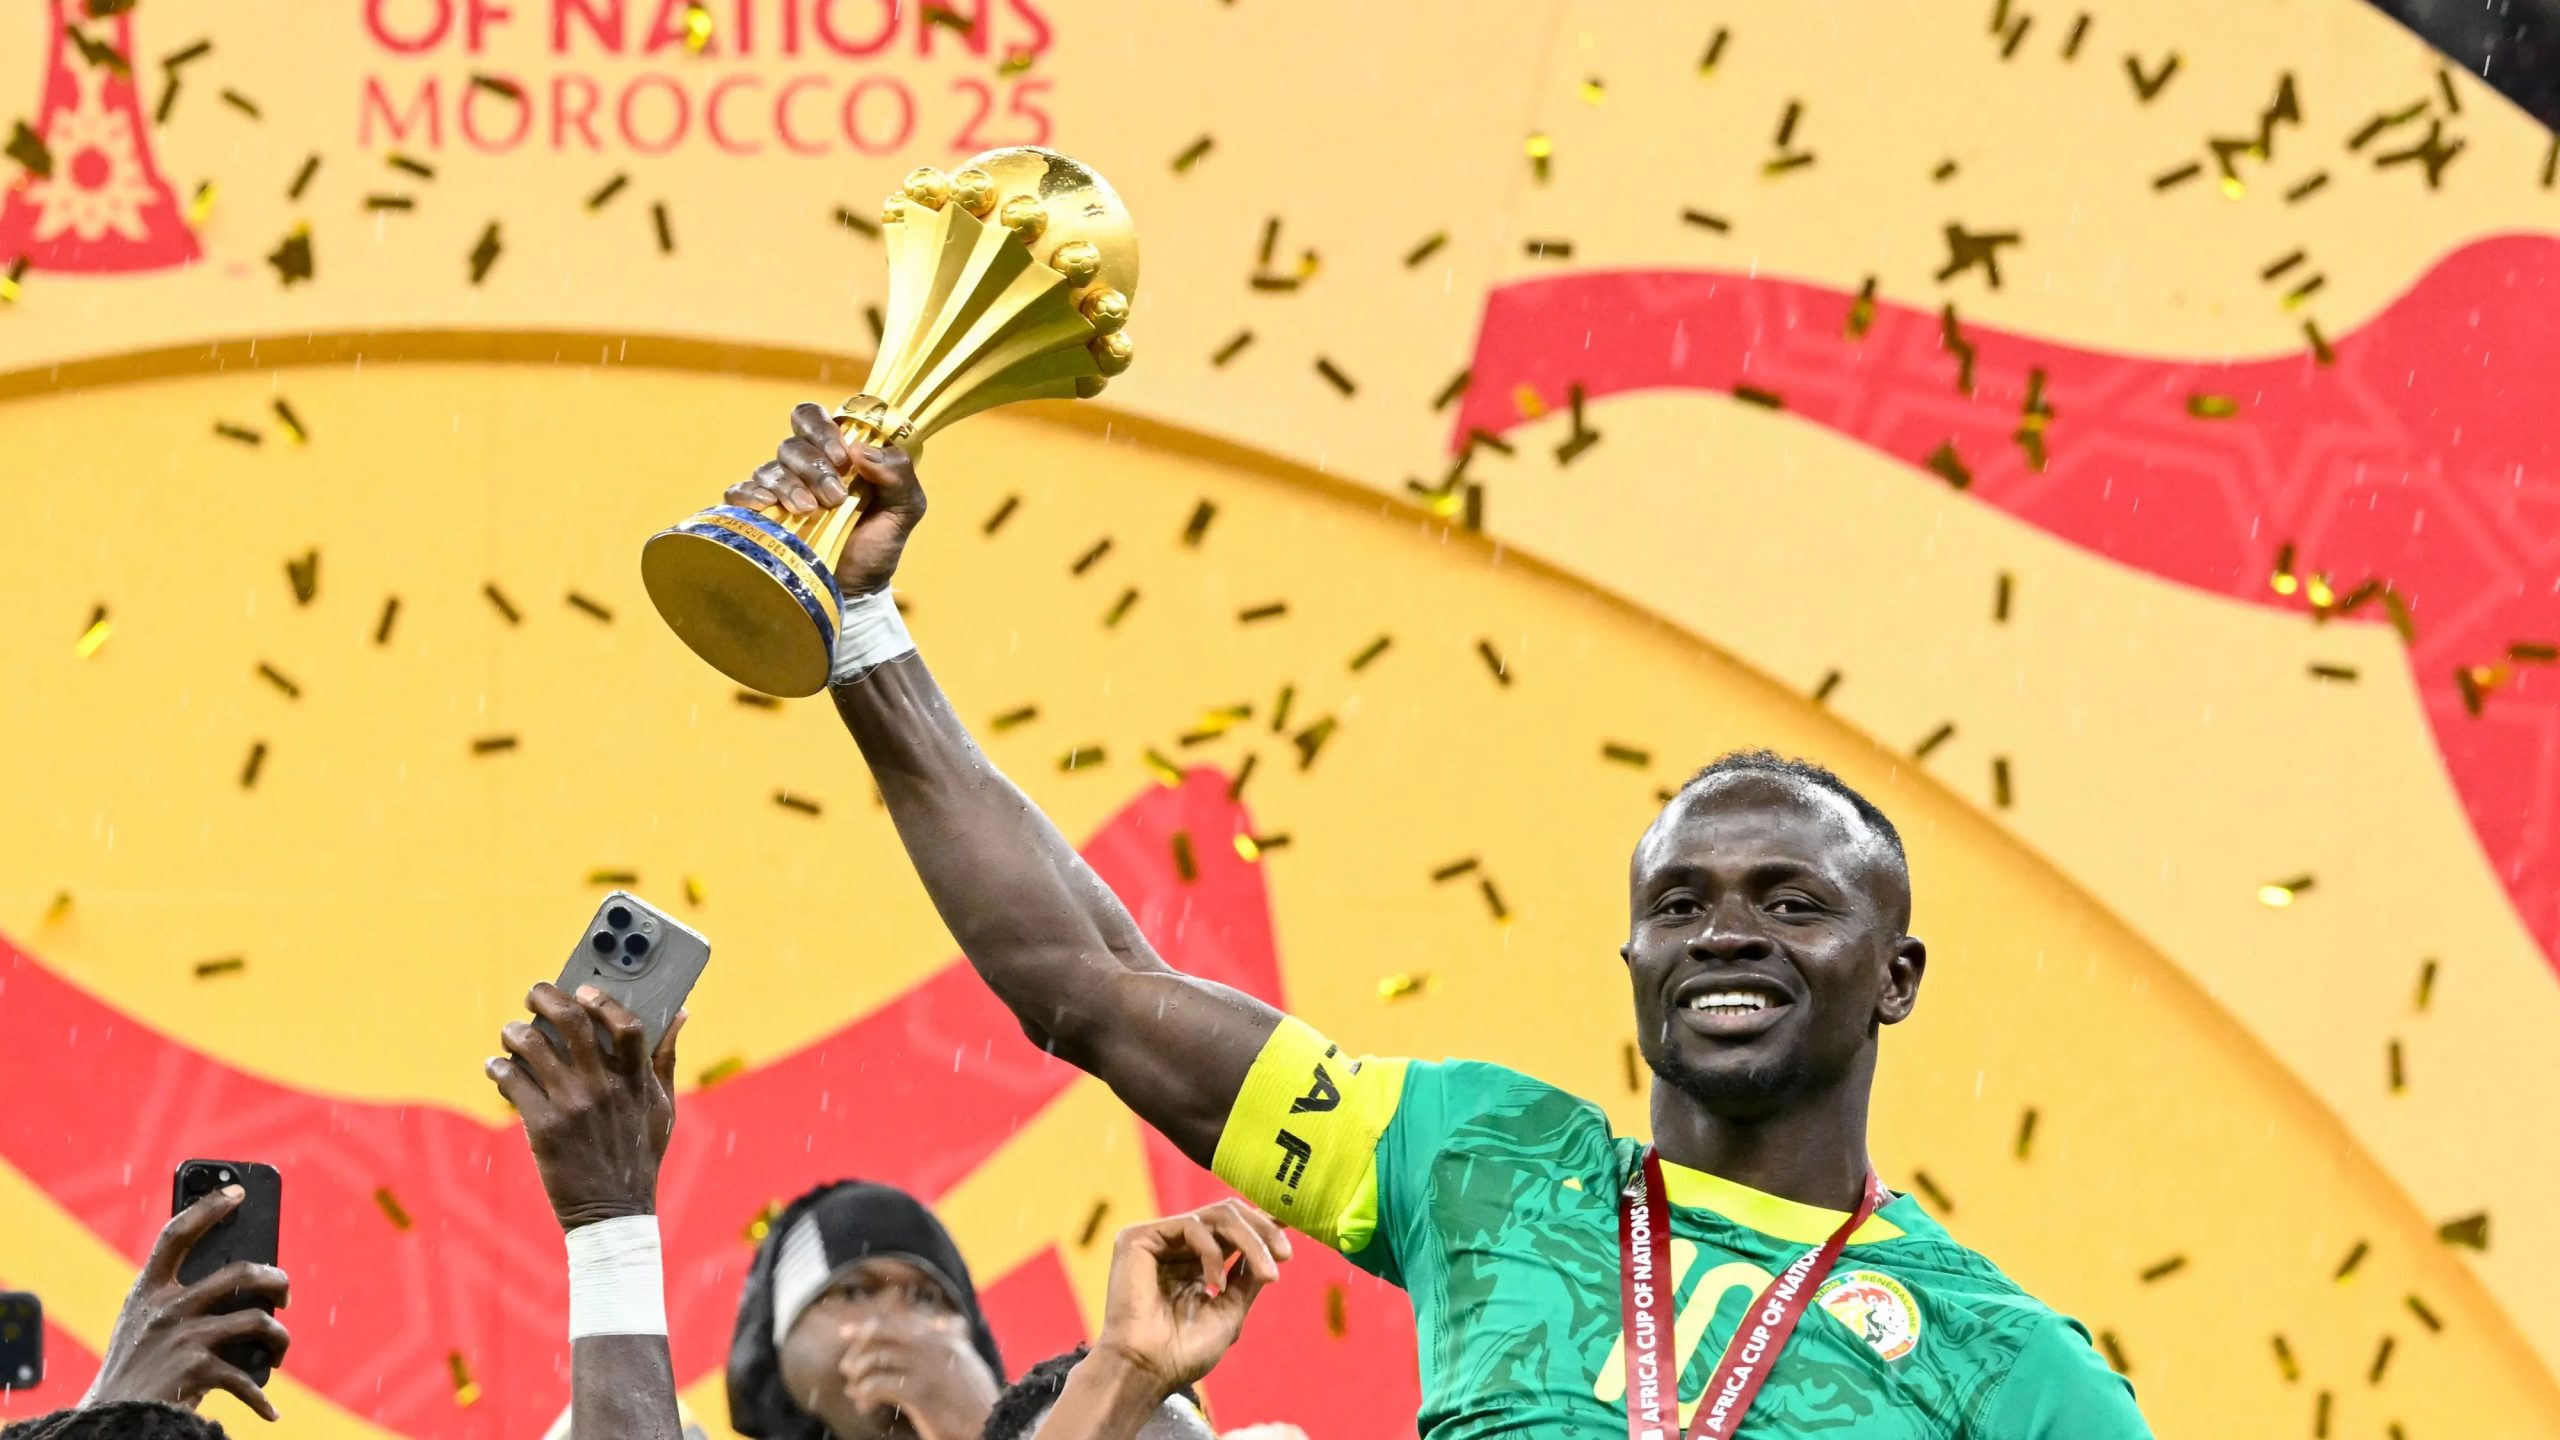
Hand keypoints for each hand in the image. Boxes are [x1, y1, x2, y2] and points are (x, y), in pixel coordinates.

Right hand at [86, 1187, 291, 1421]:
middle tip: (285, 1292)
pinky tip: (270, 1409)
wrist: (111, 1420)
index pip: (176, 1235)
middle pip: (240, 1273)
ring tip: (278, 1351)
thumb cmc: (134, 1370)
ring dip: (279, 1338)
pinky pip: (245, 1378)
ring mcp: (183, 1338)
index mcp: (147, 1292)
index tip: (237, 1191)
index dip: (207, 1207)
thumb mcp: (142, 1325)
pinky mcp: (197, 1370)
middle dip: (275, 1279)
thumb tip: (242, 1282)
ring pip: (257, 1320)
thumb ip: (176, 1300)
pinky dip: (260, 1399)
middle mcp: (166, 1309)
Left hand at [487, 984, 683, 1230]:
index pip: (626, 1024)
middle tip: (535, 993)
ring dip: (515, 1032)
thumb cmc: (639, 1154)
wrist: (612, 1211)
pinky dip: (499, 1068)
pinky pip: (512, 1082)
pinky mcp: (543, 1127)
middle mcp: (605, 1087)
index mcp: (637, 1080)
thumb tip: (681, 1012)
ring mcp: (572, 1106)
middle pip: (572, 1022)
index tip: (584, 989)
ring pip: (533, 1047)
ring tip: (511, 1033)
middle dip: (547, 998)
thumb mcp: (663, 1107)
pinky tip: (497, 1067)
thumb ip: (667, 1058)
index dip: (603, 1001)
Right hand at [723, 402, 928, 596]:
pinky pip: (739, 492)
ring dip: (790, 486)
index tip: (843, 458)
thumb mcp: (906, 508)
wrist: (860, 589)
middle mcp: (802, 466)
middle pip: (793, 445)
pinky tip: (765, 506)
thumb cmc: (879, 543)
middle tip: (834, 496)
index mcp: (835, 454)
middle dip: (814, 467)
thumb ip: (898, 473)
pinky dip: (749, 495)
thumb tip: (862, 451)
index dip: (823, 430)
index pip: (812, 418)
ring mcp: (778, 490)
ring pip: (769, 468)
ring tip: (810, 511)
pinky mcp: (758, 516)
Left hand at [836, 1310, 1000, 1439]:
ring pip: (876, 1359)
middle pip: (883, 1334)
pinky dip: (864, 1393)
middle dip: (858, 1347)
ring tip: (855, 1391)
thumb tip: (947, 1323)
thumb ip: (956, 1341)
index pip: (899, 1323)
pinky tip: (864, 1404)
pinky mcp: (920, 1393)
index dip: (869, 1327)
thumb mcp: (970, 1363)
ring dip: (859, 1376)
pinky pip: (878, 1385)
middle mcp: (935, 1347)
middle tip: (846, 1367)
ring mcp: (927, 1368)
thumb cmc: (979, 1402)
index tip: (846, 1333)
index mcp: (946, 1339)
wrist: (994, 1428)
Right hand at [1091, 1201, 1291, 1396]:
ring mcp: (1158, 1240)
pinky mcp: (1138, 1238)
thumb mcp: (1231, 1310)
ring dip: (1250, 1241)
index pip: (1232, 1229)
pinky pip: (1191, 1225)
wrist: (1148, 1370)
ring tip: (1267, 1273)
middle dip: (1263, 1231)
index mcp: (1194, 1263)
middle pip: (1229, 1214)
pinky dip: (1213, 1251)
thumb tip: (1273, 1248)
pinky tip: (1214, 1282)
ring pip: (1217, 1215)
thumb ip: (1248, 1276)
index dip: (1263, 1222)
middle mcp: (1176, 1246)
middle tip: (1286, 1254)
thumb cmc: (1184, 1352)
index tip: (1295, 1221)